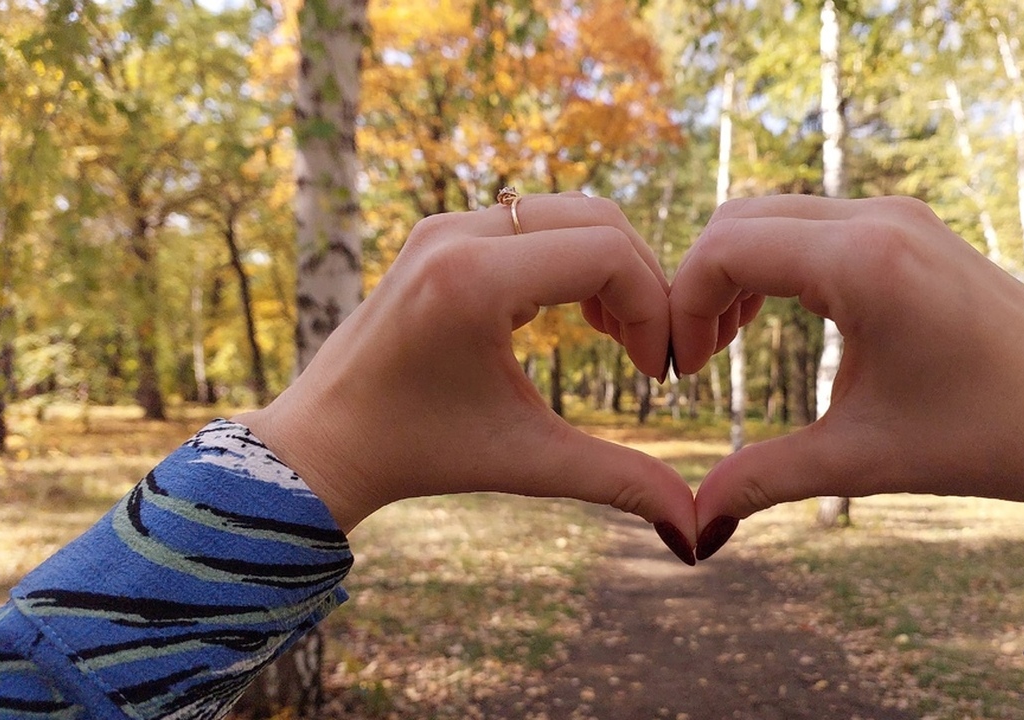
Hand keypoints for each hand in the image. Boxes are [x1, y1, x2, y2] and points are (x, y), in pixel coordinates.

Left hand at [234, 193, 696, 563]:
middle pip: (599, 218)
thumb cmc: (418, 453)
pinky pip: (537, 221)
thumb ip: (619, 482)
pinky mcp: (444, 232)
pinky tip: (580, 318)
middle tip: (646, 353)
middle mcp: (457, 234)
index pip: (607, 255)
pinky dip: (574, 258)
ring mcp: (447, 225)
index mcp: (473, 280)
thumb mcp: (526, 461)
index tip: (653, 372)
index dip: (654, 308)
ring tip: (616, 337)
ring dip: (611, 267)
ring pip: (571, 212)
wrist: (326, 442)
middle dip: (642, 283)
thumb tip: (697, 532)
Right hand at [669, 195, 1023, 556]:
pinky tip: (782, 319)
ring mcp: (901, 215)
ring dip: (738, 270)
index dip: (682, 305)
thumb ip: (764, 479)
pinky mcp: (915, 228)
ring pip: (776, 215)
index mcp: (862, 263)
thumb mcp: (862, 458)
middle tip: (700, 359)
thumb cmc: (987, 437)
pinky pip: (816, 222)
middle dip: (701, 284)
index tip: (685, 372)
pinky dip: (779, 261)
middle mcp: (879, 218)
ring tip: (731, 342)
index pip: (725, 248)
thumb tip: (693, 526)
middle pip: (739, 218)